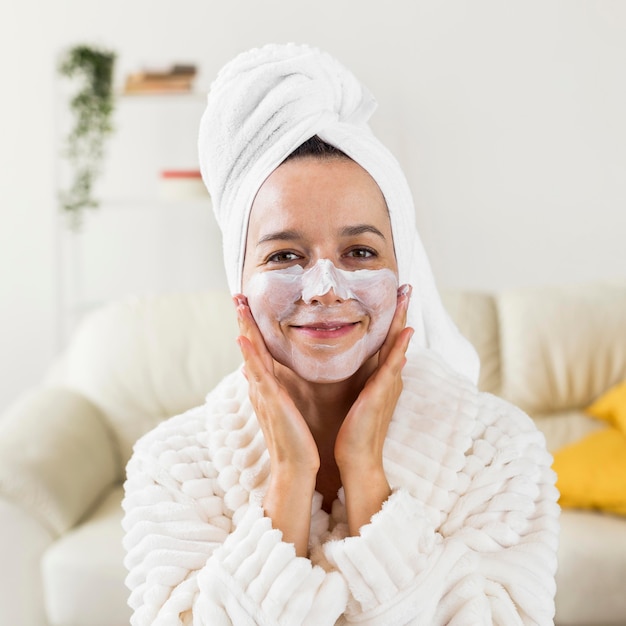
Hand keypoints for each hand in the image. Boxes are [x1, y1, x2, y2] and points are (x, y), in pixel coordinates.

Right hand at [234, 295, 318, 554]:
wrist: (296, 469)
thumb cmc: (296, 439)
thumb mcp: (284, 408)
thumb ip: (275, 389)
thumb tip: (261, 373)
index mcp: (267, 387)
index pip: (257, 351)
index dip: (251, 328)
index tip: (248, 305)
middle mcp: (260, 387)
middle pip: (249, 347)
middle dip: (244, 321)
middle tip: (238, 295)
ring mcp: (262, 393)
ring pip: (251, 354)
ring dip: (244, 328)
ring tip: (239, 305)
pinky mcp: (269, 402)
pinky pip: (257, 374)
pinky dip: (249, 355)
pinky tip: (243, 337)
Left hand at [334, 285, 412, 533]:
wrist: (357, 458)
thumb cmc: (355, 429)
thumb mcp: (358, 397)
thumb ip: (363, 379)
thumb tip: (360, 364)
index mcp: (381, 377)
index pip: (387, 341)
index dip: (392, 318)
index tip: (394, 295)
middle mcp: (389, 378)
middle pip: (396, 338)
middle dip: (402, 311)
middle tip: (406, 285)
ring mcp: (387, 385)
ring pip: (396, 346)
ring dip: (402, 320)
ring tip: (406, 296)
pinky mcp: (381, 395)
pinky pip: (391, 367)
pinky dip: (400, 349)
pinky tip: (405, 332)